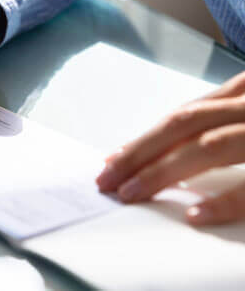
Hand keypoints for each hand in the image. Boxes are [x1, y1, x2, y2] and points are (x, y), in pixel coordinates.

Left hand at [96, 71, 244, 225]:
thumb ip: (222, 121)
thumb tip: (174, 148)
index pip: (184, 116)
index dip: (145, 138)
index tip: (113, 159)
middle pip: (184, 124)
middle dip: (139, 153)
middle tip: (106, 179)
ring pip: (209, 146)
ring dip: (163, 171)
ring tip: (130, 193)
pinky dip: (224, 201)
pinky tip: (194, 214)